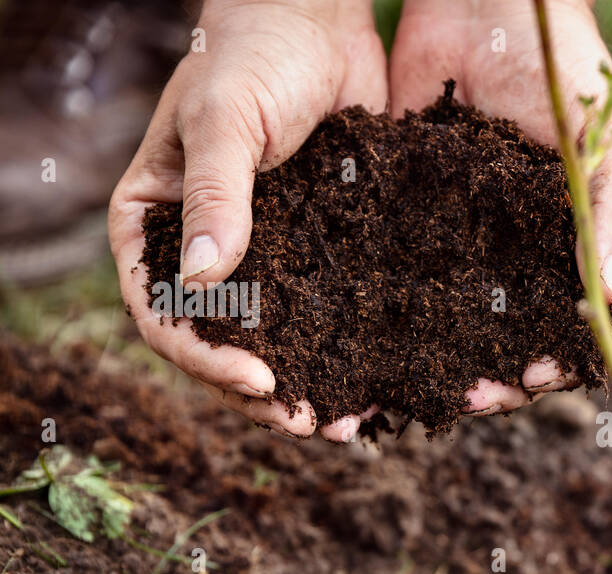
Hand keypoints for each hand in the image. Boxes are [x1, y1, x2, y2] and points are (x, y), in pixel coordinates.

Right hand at [109, 0, 386, 441]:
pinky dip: (348, 347)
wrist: (317, 22)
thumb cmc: (252, 56)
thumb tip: (206, 281)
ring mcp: (264, 254)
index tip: (258, 380)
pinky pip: (327, 310)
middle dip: (260, 391)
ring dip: (308, 382)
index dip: (203, 357)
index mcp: (157, 225)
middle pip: (219, 342)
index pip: (162, 312)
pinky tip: (382, 378)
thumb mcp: (224, 121)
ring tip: (348, 421)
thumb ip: (215, 195)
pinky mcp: (318, 249)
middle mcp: (206, 250)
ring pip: (277, 337)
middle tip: (311, 423)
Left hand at [389, 0, 611, 415]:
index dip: (579, 359)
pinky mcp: (430, 225)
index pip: (602, 322)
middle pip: (534, 339)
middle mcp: (542, 255)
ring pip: (477, 324)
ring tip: (437, 391)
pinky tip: (387, 348)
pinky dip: (411, 322)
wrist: (486, 4)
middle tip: (478, 397)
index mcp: (598, 243)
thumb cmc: (571, 73)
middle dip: (511, 378)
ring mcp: (486, 244)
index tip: (544, 376)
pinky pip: (422, 283)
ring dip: (462, 363)